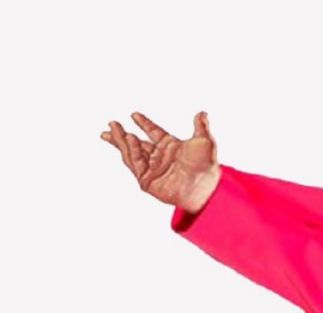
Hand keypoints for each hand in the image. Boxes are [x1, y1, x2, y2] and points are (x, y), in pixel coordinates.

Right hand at [100, 110, 220, 212]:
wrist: (205, 188)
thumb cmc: (207, 168)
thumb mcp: (205, 142)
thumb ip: (201, 126)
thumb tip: (203, 113)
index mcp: (171, 146)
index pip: (153, 132)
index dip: (144, 123)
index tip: (134, 114)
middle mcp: (160, 157)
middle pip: (137, 143)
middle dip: (122, 134)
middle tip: (112, 123)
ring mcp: (153, 169)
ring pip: (132, 153)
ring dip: (121, 140)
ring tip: (114, 127)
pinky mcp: (148, 181)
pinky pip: (136, 164)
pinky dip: (131, 151)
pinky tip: (129, 138)